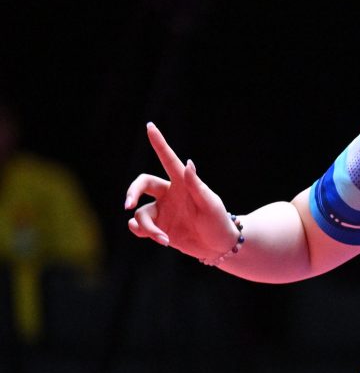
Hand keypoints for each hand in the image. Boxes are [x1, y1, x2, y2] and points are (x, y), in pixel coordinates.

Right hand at [124, 123, 237, 260]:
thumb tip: (188, 163)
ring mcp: (162, 211)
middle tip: (128, 205)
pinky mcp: (158, 227)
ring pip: (139, 213)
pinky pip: (139, 227)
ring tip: (163, 238)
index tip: (150, 126)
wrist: (219, 246)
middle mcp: (169, 194)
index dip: (159, 143)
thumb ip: (196, 185)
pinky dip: (144, 233)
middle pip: (141, 184)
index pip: (168, 160)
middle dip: (132, 192)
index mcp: (182, 183)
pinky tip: (159, 238)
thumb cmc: (218, 221)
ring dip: (147, 227)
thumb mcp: (210, 204)